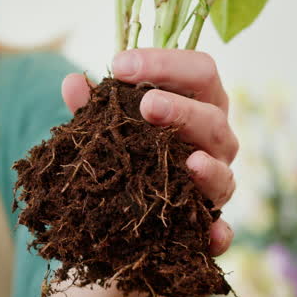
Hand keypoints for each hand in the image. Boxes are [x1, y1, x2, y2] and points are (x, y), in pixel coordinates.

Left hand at [61, 49, 237, 255]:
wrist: (135, 208)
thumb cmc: (132, 147)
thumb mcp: (112, 124)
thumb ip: (97, 106)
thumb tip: (72, 82)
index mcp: (199, 102)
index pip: (199, 71)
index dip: (165, 62)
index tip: (120, 65)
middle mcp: (215, 139)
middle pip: (214, 118)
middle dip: (183, 109)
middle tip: (147, 105)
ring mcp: (217, 181)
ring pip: (223, 172)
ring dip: (208, 167)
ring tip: (190, 162)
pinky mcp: (210, 224)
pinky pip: (221, 232)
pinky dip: (219, 233)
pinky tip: (211, 234)